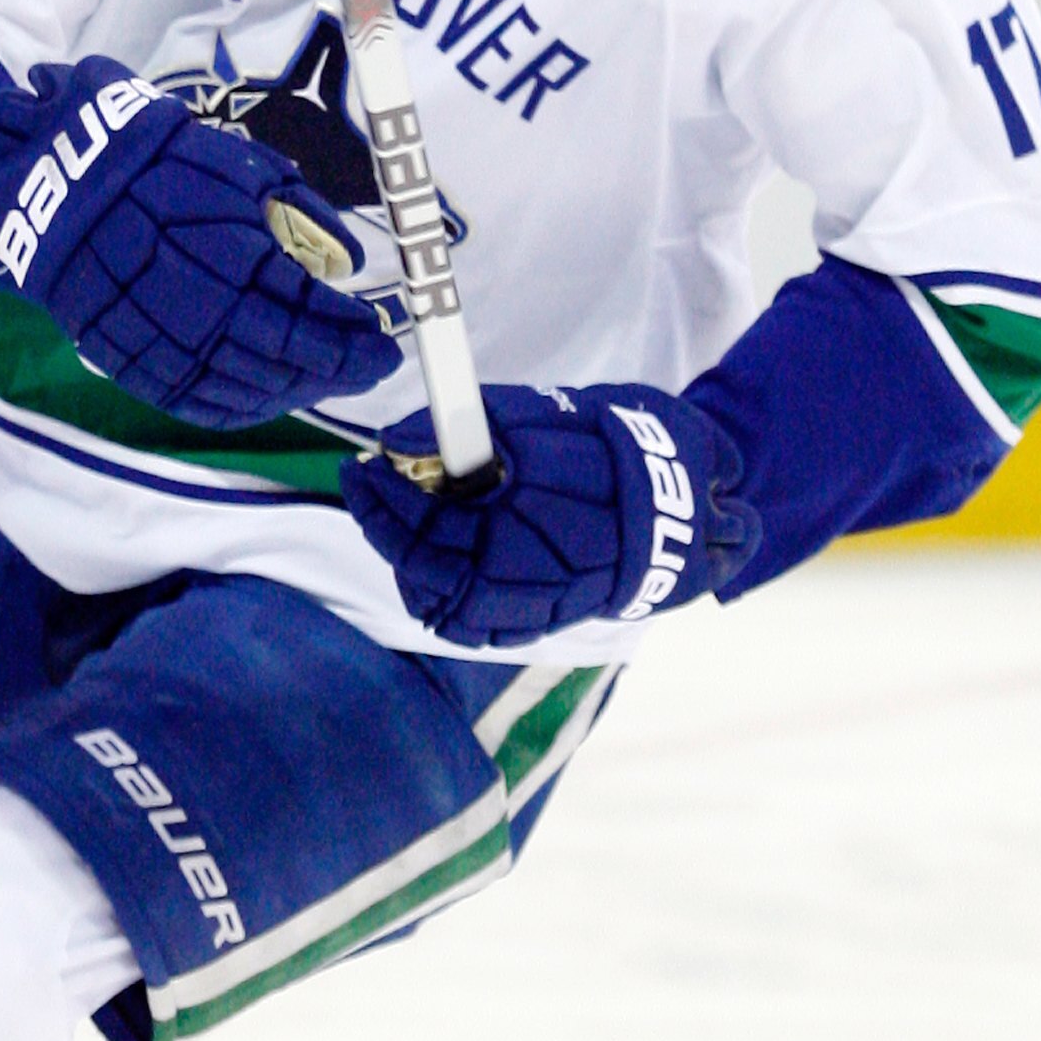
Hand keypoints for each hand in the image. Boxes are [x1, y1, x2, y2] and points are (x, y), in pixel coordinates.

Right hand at [0, 57, 395, 428]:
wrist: (63, 190)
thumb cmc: (160, 168)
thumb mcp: (240, 167)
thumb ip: (301, 213)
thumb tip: (349, 260)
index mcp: (230, 253)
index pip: (309, 313)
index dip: (353, 335)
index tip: (385, 341)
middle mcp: (200, 308)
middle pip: (286, 357)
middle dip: (339, 367)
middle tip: (372, 368)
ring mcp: (163, 343)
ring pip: (247, 388)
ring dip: (297, 390)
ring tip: (328, 379)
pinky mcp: (133, 364)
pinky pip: (197, 403)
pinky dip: (243, 406)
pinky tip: (271, 396)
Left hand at [343, 383, 758, 648]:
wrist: (680, 509)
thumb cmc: (612, 452)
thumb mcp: (544, 417)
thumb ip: (473, 421)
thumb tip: (398, 434)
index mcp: (522, 520)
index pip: (424, 520)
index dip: (381, 496)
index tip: (360, 466)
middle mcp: (523, 571)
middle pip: (423, 564)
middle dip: (385, 523)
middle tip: (367, 483)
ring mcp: (531, 602)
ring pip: (440, 601)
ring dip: (408, 562)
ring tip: (396, 519)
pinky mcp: (541, 619)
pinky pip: (471, 623)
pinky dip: (439, 594)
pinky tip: (431, 560)